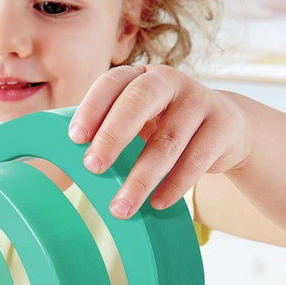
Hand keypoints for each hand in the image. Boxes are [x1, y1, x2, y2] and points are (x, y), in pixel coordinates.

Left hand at [69, 65, 251, 218]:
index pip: (111, 83)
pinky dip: (175, 184)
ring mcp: (200, 101)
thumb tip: (59, 163)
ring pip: (168, 140)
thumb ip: (107, 131)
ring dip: (142, 177)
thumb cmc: (164, 125)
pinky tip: (157, 204)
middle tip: (92, 169)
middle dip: (112, 136)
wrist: (226, 126)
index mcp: (140, 77)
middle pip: (139, 102)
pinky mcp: (223, 126)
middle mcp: (169, 81)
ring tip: (121, 208)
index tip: (74, 139)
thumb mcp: (138, 120)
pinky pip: (197, 158)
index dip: (92, 108)